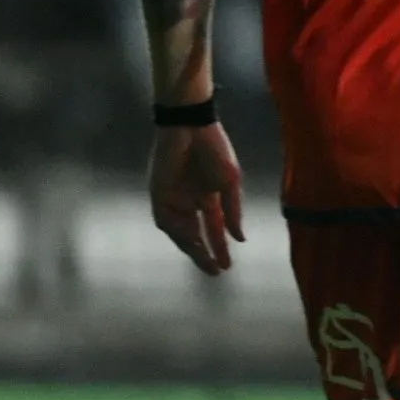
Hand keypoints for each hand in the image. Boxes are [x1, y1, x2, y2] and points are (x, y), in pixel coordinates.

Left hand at [149, 123, 243, 274]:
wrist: (191, 127)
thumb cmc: (215, 150)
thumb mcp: (230, 183)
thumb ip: (233, 211)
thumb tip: (240, 238)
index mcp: (209, 198)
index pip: (214, 229)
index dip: (220, 248)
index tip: (227, 266)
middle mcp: (190, 202)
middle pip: (195, 235)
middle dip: (204, 254)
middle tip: (215, 271)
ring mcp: (173, 199)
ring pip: (180, 231)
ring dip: (191, 247)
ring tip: (205, 260)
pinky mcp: (159, 193)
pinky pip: (166, 219)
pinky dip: (178, 231)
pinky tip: (191, 239)